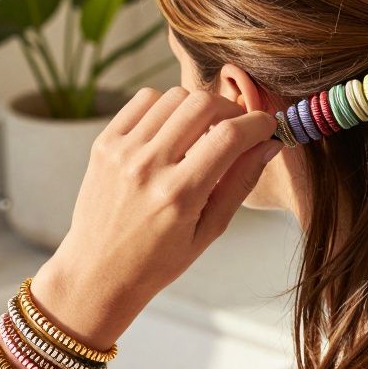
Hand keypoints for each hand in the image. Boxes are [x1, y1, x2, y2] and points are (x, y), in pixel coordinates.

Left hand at [42, 87, 281, 334]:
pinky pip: (143, 101)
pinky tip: (172, 130)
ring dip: (197, 107)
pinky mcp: (104, 143)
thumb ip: (241, 183)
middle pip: (202, 104)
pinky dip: (166, 107)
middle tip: (236, 128)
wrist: (97, 272)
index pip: (229, 136)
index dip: (258, 123)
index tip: (266, 126)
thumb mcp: (209, 232)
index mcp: (179, 195)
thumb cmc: (158, 261)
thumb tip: (270, 143)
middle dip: (230, 109)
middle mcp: (148, 167)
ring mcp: (122, 152)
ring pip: (173, 96)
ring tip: (202, 132)